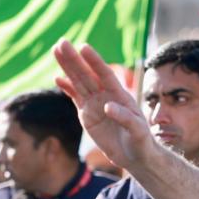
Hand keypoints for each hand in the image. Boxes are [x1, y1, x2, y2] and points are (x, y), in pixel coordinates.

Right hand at [53, 41, 155, 169]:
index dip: (94, 62)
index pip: (105, 74)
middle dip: (74, 59)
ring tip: (56, 51)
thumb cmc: (141, 141)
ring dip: (68, 67)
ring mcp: (95, 104)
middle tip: (61, 42)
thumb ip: (125, 118)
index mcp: (120, 95)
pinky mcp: (87, 115)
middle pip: (87, 74)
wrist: (135, 156)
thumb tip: (108, 106)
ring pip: (79, 82)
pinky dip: (67, 88)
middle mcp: (106, 95)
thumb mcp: (138, 131)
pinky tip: (57, 78)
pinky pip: (75, 97)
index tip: (83, 47)